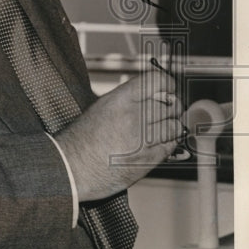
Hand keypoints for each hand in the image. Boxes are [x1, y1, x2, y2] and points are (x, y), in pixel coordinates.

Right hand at [54, 71, 183, 200]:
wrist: (73, 167)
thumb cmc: (82, 139)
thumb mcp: (101, 107)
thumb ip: (128, 98)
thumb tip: (153, 94)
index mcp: (120, 99)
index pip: (159, 81)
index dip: (167, 85)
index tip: (168, 89)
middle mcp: (134, 116)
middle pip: (171, 104)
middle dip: (170, 107)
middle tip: (164, 111)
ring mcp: (144, 139)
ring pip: (175, 125)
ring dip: (170, 126)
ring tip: (157, 129)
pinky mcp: (150, 159)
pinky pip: (172, 144)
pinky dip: (167, 142)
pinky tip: (155, 143)